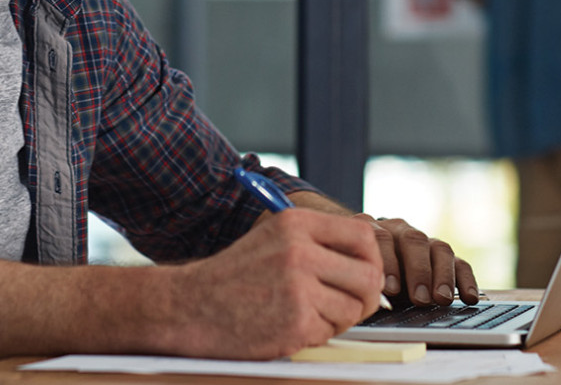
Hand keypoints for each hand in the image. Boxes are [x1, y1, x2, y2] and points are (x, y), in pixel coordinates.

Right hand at [165, 209, 384, 358]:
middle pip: (368, 277)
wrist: (188, 306)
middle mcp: (299, 251)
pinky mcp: (295, 322)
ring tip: (305, 314)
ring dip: (336, 319)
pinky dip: (313, 335)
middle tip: (347, 305)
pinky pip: (329, 333)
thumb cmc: (233, 276)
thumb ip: (318, 243)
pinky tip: (287, 326)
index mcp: (296, 224)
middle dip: (364, 297)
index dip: (372, 259)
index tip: (363, 274)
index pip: (363, 235)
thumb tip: (370, 262)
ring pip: (352, 309)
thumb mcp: (272, 238)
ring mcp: (298, 288)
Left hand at [360, 214, 479, 306]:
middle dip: (418, 271)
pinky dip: (465, 280)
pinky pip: (459, 262)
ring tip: (442, 300)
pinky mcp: (441, 254)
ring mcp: (422, 240)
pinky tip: (469, 297)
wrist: (363, 257)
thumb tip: (376, 300)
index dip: (387, 263)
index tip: (390, 290)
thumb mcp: (355, 273)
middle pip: (413, 241)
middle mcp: (399, 229)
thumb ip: (364, 282)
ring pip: (439, 249)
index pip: (381, 238)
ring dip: (442, 276)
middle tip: (420, 298)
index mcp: (372, 229)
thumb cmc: (357, 271)